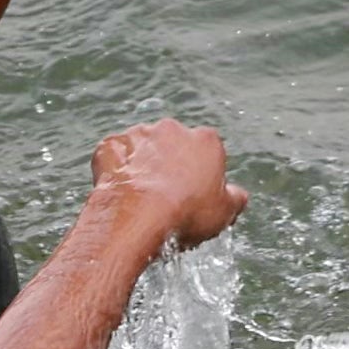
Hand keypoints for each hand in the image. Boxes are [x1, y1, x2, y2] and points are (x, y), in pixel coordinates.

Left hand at [90, 118, 246, 248]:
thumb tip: (237, 194)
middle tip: (165, 198)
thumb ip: (235, 198)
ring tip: (140, 198)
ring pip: (142, 149)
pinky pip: (114, 156)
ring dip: (142, 167)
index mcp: (206, 140)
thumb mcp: (224, 213)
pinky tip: (120, 192)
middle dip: (169, 166)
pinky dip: (116, 171)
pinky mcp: (111, 145)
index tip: (194, 197)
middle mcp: (172, 129)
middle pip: (173, 146)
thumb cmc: (186, 215)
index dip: (201, 176)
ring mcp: (139, 135)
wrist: (137, 219)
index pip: (207, 153)